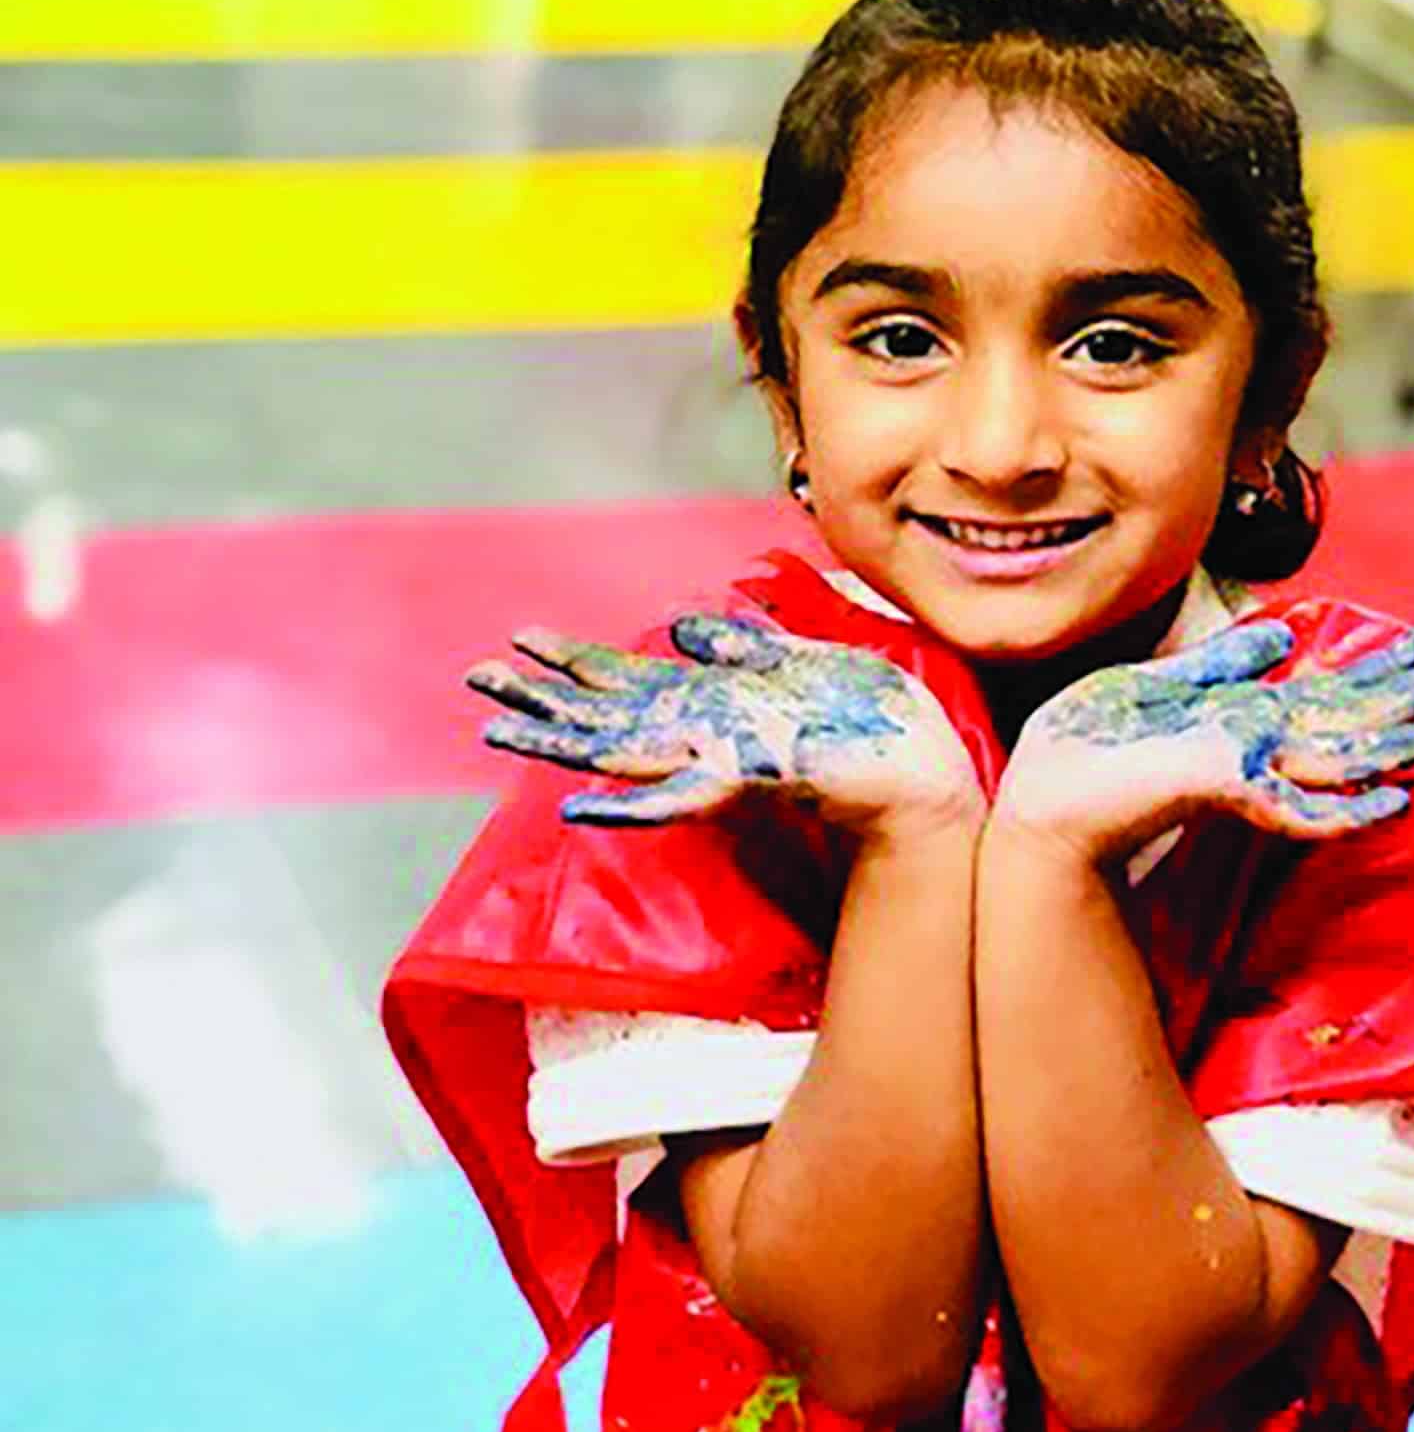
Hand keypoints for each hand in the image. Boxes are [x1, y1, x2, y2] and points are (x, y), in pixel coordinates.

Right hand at [467, 614, 983, 837]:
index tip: (518, 639)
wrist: (921, 770)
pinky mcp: (749, 786)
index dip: (571, 661)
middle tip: (475, 681)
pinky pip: (679, 802)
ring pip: (622, 754)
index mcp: (713, 702)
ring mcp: (721, 764)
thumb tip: (681, 623)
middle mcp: (705, 735)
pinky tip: (582, 807)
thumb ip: (737, 646)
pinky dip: (630, 808)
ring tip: (500, 730)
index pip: (624, 681)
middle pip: (603, 716)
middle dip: (538, 698)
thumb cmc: (866, 715)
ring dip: (560, 743)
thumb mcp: (795, 660)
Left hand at [993, 621, 1413, 863]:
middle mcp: (1257, 745)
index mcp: (1246, 718)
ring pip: (1346, 760)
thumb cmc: (1087, 748)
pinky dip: (1345, 810)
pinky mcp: (1220, 793)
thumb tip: (1282, 632)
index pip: (1334, 690)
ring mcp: (1245, 773)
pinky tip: (1393, 800)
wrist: (1039, 803)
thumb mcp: (1157, 685)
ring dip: (1409, 744)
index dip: (1386, 665)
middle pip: (1359, 718)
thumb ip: (1221, 664)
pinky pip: (1295, 809)